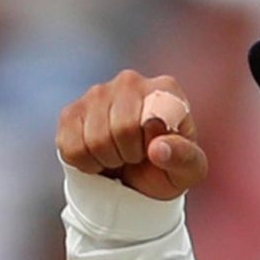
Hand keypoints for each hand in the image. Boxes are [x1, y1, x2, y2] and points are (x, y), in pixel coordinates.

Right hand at [56, 70, 207, 199]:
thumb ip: (184, 157)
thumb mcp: (189, 170)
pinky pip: (70, 146)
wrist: (139, 178)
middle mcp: (130, 81)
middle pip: (120, 129)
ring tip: (120, 156)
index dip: (150, 146)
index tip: (156, 150)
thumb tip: (158, 148)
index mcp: (166, 89)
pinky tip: (99, 155)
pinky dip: (86, 162)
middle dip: (129, 155)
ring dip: (108, 160)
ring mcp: (97, 93)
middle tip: (137, 156)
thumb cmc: (169, 168)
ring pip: (93, 140)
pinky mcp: (72, 111)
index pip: (151, 120)